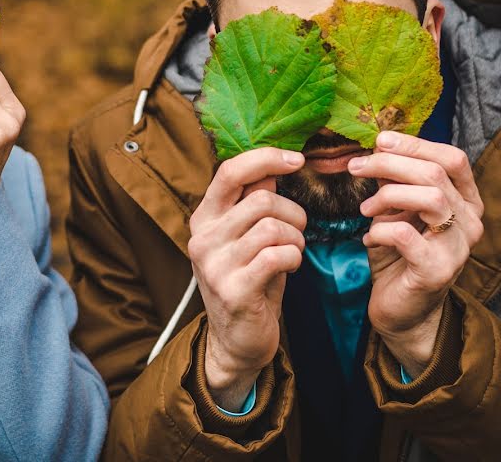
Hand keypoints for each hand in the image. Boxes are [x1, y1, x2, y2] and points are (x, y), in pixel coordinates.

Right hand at [188, 148, 306, 410]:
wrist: (237, 341)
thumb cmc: (250, 282)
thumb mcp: (248, 238)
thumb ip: (253, 203)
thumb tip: (270, 168)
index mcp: (204, 219)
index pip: (230, 171)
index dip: (265, 158)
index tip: (296, 159)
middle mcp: (202, 238)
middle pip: (261, 200)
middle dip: (293, 213)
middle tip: (298, 232)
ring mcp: (214, 264)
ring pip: (272, 227)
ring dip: (296, 239)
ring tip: (292, 253)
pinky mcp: (232, 289)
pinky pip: (278, 255)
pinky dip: (294, 258)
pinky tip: (289, 270)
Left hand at [351, 131, 483, 376]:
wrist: (401, 310)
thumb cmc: (398, 255)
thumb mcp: (397, 210)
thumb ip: (396, 182)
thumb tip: (378, 147)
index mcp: (465, 202)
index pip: (451, 158)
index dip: (415, 144)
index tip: (380, 140)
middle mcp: (469, 222)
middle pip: (436, 174)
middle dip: (390, 164)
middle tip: (356, 166)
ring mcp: (457, 248)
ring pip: (431, 198)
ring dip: (388, 195)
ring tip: (365, 208)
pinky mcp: (436, 271)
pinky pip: (406, 235)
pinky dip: (380, 229)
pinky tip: (369, 237)